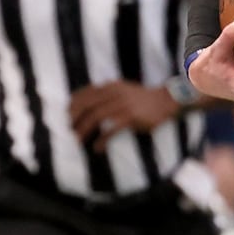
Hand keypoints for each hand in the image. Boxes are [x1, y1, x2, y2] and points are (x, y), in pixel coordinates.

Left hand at [69, 81, 184, 150]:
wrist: (166, 100)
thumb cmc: (143, 98)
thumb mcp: (124, 89)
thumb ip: (108, 93)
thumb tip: (90, 103)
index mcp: (111, 86)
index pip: (86, 93)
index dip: (73, 104)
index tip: (67, 114)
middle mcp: (115, 93)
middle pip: (87, 105)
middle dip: (75, 118)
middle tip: (70, 129)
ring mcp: (123, 105)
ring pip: (96, 117)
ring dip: (84, 129)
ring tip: (78, 140)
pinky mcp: (131, 117)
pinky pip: (111, 129)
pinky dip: (102, 140)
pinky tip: (97, 147)